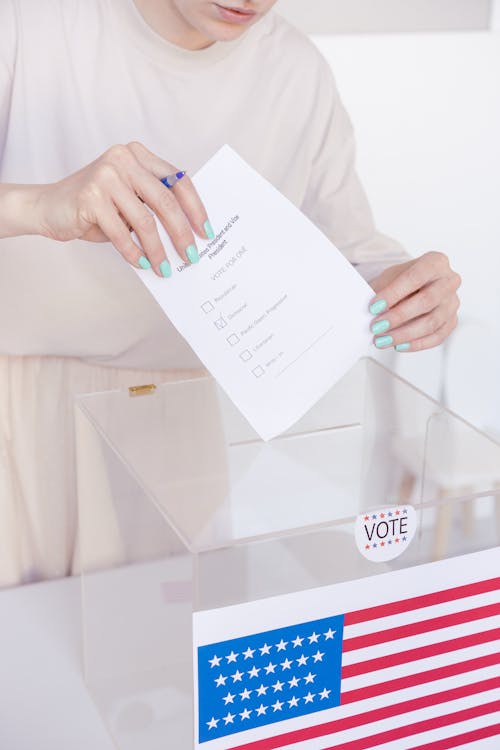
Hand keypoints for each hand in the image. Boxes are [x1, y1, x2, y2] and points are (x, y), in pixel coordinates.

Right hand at [33, 142, 211, 275]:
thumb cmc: (95, 207)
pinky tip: (141, 263)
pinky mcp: (91, 196)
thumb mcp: (128, 199)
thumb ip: (153, 206)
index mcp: (138, 155)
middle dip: (181, 234)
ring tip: (164, 269)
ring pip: (145, 221)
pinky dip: (133, 252)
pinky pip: (121, 233)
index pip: (178, 181)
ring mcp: (106, 175)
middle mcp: (124, 159)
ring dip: (157, 251)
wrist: (48, 206)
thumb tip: (187, 235)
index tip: (206, 233)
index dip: (196, 209)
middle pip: (166, 202)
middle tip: (191, 257)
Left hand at [368, 252, 460, 351]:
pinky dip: (416, 344)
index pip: (415, 277)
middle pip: (426, 301)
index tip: (373, 306)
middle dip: (398, 316)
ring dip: (404, 334)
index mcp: (435, 262)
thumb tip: (373, 312)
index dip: (393, 293)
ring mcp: (453, 303)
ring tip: (382, 339)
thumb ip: (383, 291)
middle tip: (376, 326)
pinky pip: (436, 337)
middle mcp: (449, 281)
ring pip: (432, 322)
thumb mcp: (389, 278)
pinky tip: (398, 345)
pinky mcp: (452, 322)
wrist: (413, 287)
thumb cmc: (402, 280)